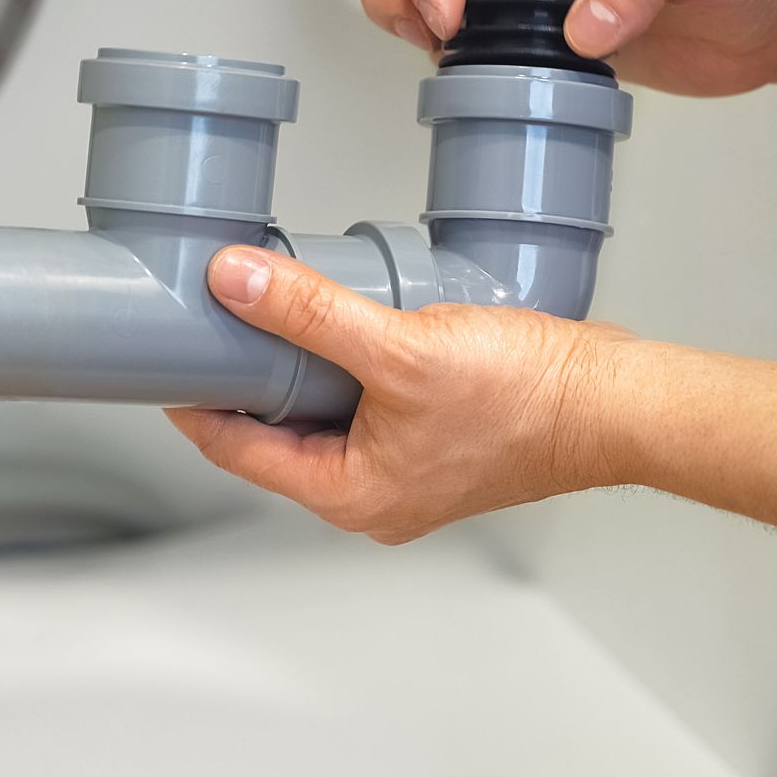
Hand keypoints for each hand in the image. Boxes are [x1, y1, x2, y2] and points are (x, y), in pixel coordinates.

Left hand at [164, 246, 637, 543]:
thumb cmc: (528, 399)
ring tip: (278, 308)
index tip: (163, 354)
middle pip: (278, 433)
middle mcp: (373, 494)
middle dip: (246, 375)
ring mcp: (408, 469)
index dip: (193, 399)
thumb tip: (236, 281)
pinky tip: (351, 320)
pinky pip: (369, 403)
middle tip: (215, 317)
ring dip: (302, 364)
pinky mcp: (437, 439)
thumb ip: (310, 313)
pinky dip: (349, 364)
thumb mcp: (400, 346)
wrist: (614, 401)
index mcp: (349, 495)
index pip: (237, 449)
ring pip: (325, 415)